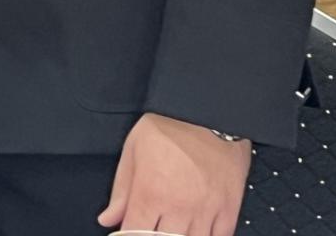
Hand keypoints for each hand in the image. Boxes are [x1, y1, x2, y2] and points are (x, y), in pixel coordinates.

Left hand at [98, 113, 250, 235]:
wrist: (209, 113)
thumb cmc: (169, 127)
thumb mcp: (134, 149)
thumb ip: (120, 189)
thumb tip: (107, 219)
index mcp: (150, 192)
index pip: (134, 234)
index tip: (128, 231)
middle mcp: (178, 207)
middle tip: (153, 225)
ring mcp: (205, 211)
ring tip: (172, 227)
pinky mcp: (228, 210)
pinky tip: (196, 232)